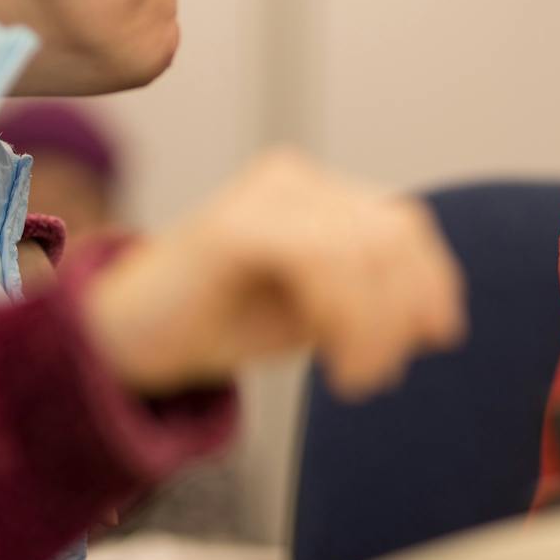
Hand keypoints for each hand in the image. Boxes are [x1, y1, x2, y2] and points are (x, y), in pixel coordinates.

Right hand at [79, 150, 465, 399]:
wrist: (118, 342)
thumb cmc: (215, 324)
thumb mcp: (312, 312)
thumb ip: (370, 300)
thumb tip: (441, 318)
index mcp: (316, 193)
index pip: (400, 221)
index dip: (432, 277)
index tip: (441, 335)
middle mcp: (293, 179)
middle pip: (390, 233)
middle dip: (403, 309)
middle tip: (382, 374)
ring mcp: (263, 195)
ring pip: (361, 251)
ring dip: (375, 326)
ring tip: (357, 380)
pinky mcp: (234, 224)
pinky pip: (319, 262)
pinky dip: (344, 318)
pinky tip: (338, 366)